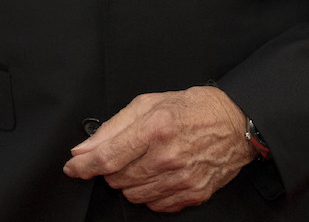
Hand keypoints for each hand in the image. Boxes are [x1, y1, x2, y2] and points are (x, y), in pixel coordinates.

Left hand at [63, 86, 255, 212]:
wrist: (235, 124)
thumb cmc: (194, 109)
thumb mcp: (150, 103)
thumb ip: (113, 127)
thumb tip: (84, 148)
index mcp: (156, 128)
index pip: (107, 157)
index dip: (83, 165)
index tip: (72, 167)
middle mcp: (168, 157)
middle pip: (117, 179)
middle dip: (112, 169)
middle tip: (125, 153)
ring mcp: (181, 179)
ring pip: (133, 195)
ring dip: (130, 181)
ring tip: (146, 161)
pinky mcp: (192, 194)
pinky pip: (155, 205)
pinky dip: (150, 193)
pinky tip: (159, 174)